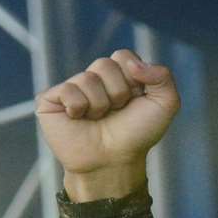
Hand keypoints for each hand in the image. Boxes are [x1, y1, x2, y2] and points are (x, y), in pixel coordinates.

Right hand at [35, 48, 178, 199]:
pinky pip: (67, 89)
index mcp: (119, 74)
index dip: (132, 79)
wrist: (113, 162)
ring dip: (100, 104)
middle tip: (115, 111)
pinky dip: (78, 107)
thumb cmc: (137, 135)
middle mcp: (95, 78)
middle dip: (117, 92)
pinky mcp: (51, 99)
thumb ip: (163, 76)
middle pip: (105, 64)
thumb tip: (134, 63)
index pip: (123, 55)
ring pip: (88, 78)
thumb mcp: (165, 105)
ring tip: (98, 119)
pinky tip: (78, 119)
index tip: (135, 100)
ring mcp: (72, 88)